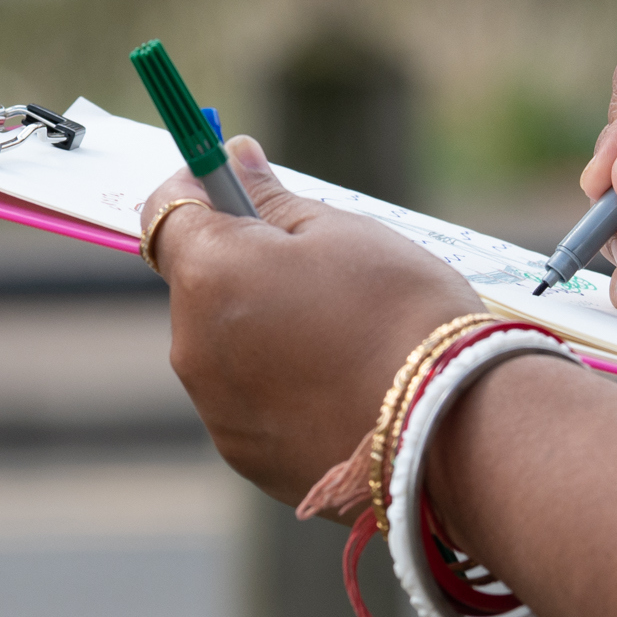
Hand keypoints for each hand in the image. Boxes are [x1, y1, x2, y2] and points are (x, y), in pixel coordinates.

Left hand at [140, 138, 477, 501]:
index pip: (165, 214)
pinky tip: (342, 386)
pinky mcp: (249, 457)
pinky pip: (251, 402)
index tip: (232, 184)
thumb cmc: (401, 312)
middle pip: (199, 287)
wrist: (451, 427)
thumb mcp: (342, 233)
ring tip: (344, 338)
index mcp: (209, 275)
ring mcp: (218, 411)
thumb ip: (272, 199)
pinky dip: (282, 386)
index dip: (196, 192)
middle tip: (318, 268)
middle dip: (242, 268)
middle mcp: (193, 347)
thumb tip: (233, 159)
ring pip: (225, 348)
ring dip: (261, 331)